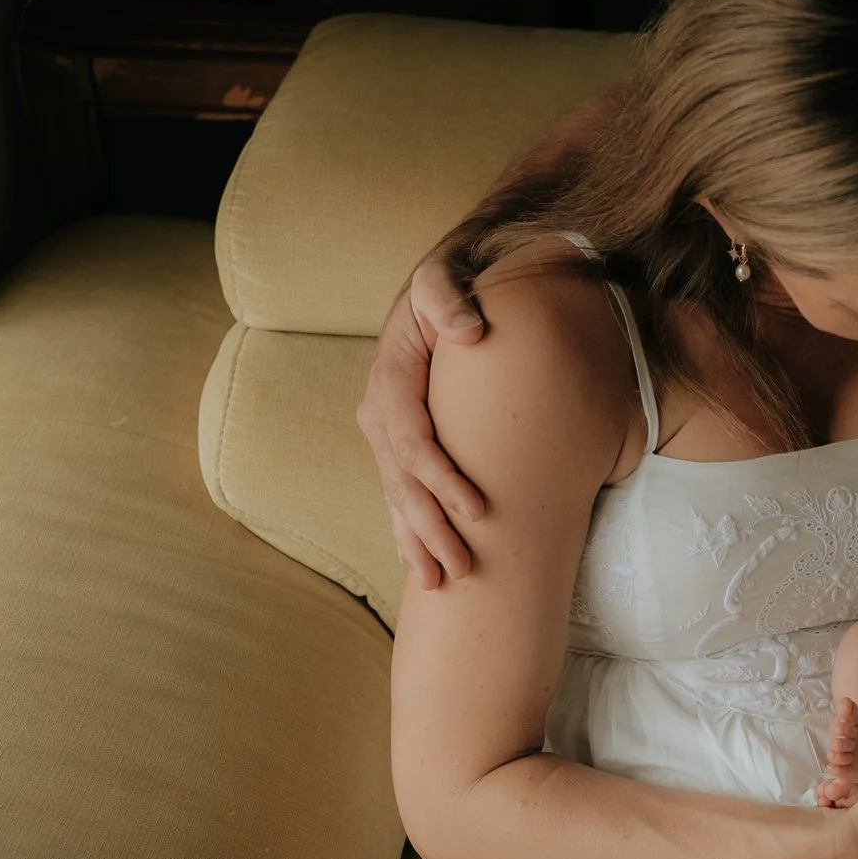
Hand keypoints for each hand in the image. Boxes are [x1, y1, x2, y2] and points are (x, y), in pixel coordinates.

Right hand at [358, 250, 493, 587]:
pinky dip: (406, 528)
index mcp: (391, 380)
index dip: (443, 480)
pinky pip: (398, 491)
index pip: (415, 442)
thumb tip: (468, 331)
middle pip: (403, 483)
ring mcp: (384, 430)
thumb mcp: (443, 275)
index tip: (478, 511)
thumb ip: (448, 298)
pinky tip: (416, 562)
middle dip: (430, 529)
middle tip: (462, 571)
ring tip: (440, 583)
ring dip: (416, 541)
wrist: (438, 282)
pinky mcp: (397, 440)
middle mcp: (380, 411)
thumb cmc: (447, 280)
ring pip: (397, 496)